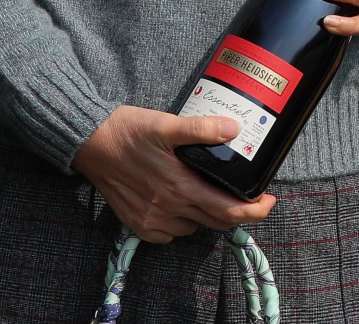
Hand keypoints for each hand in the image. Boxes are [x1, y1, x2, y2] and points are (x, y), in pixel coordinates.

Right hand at [73, 106, 276, 242]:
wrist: (90, 143)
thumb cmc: (129, 130)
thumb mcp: (168, 124)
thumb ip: (202, 129)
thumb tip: (234, 130)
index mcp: (181, 186)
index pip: (229, 211)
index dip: (256, 210)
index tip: (268, 200)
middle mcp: (168, 209)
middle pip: (217, 221)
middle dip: (237, 210)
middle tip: (246, 192)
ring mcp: (151, 220)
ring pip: (195, 226)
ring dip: (209, 213)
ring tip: (211, 190)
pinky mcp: (137, 223)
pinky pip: (170, 233)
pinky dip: (183, 222)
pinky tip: (183, 201)